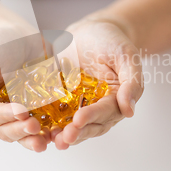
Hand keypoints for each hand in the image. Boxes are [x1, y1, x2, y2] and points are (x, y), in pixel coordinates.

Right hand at [0, 24, 50, 151]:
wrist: (18, 36)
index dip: (6, 116)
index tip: (21, 112)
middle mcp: (2, 116)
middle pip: (8, 131)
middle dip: (21, 130)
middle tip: (34, 126)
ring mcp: (22, 116)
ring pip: (25, 135)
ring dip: (34, 140)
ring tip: (45, 141)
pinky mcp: (41, 112)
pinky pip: (45, 126)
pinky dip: (51, 132)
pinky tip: (57, 134)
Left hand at [52, 17, 143, 148]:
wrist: (92, 30)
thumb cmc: (113, 41)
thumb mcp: (127, 56)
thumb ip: (132, 82)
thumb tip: (129, 111)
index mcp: (117, 99)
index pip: (106, 111)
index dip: (93, 116)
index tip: (79, 120)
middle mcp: (99, 107)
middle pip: (90, 125)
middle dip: (77, 132)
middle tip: (64, 137)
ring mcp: (80, 106)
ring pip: (73, 125)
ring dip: (63, 134)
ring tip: (52, 140)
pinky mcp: (63, 101)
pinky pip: (56, 115)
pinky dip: (48, 123)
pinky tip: (38, 128)